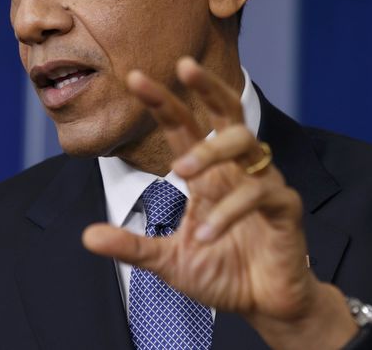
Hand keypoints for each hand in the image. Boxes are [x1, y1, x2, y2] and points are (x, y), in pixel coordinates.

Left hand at [82, 57, 356, 349]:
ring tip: (181, 172)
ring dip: (211, 150)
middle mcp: (235, 170)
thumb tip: (87, 236)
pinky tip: (206, 233)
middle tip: (182, 66)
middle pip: (226, 111)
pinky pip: (261, 193)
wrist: (265, 304)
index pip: (184, 126)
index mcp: (207, 175)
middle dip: (206, 86)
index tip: (134, 78)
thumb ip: (132, 246)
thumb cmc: (223, 273)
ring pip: (245, 141)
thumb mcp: (168, 261)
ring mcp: (263, 183)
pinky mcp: (285, 207)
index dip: (162, 101)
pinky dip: (229, 212)